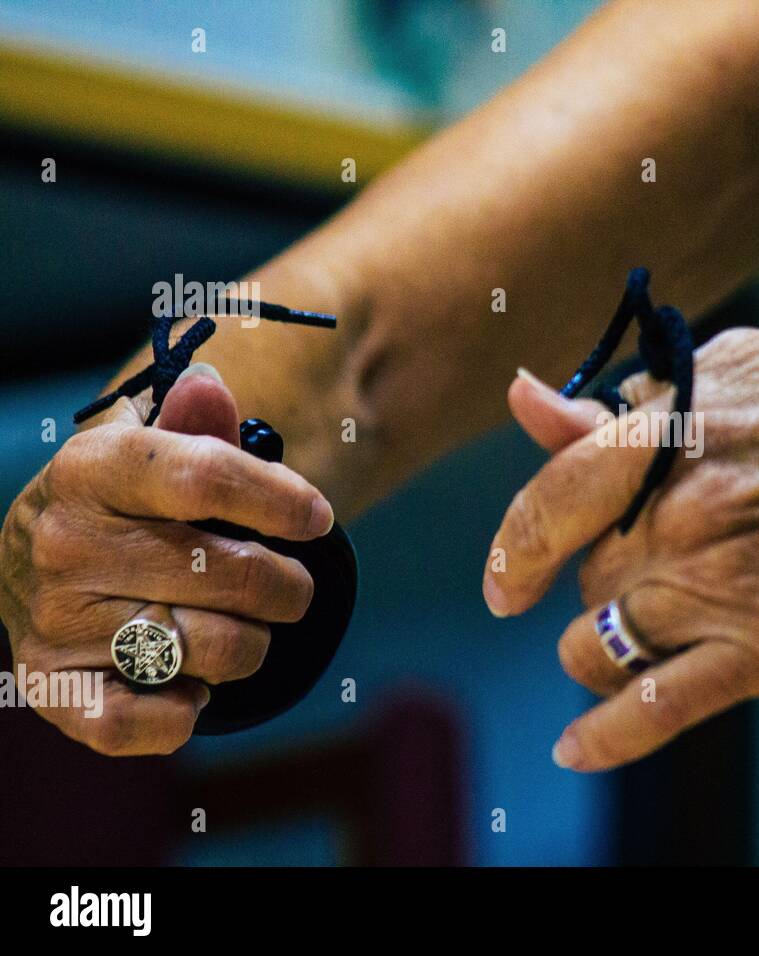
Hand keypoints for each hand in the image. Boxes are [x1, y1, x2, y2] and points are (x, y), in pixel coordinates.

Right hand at [0, 365, 333, 754]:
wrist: (33, 565)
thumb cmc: (128, 505)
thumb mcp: (157, 450)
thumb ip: (198, 427)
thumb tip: (209, 391)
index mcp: (94, 468)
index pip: (207, 476)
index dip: (281, 499)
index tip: (317, 518)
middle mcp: (66, 544)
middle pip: (231, 573)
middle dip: (288, 586)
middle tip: (290, 587)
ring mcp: (57, 620)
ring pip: (211, 648)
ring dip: (252, 645)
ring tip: (240, 630)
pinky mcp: (54, 689)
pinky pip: (142, 723)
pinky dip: (186, 711)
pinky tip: (192, 685)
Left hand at [485, 328, 758, 770]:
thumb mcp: (738, 372)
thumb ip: (628, 401)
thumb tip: (529, 402)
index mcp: (669, 433)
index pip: (550, 499)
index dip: (518, 545)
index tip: (507, 580)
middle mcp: (681, 512)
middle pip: (586, 576)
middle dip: (605, 579)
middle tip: (657, 572)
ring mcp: (721, 586)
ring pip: (600, 644)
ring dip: (607, 647)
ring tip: (646, 636)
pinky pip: (655, 710)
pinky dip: (605, 737)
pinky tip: (575, 747)